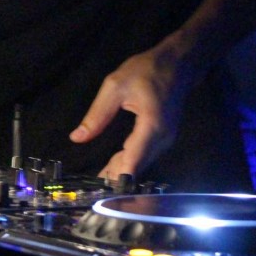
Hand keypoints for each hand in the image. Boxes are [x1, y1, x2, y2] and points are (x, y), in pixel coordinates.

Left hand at [69, 43, 193, 179]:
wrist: (179, 64)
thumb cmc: (146, 70)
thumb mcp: (114, 87)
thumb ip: (96, 115)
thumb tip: (77, 138)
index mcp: (151, 126)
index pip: (133, 161)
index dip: (118, 178)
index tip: (101, 191)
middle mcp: (162, 138)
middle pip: (137, 166)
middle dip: (115, 178)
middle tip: (92, 187)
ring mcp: (166, 139)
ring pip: (141, 162)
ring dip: (121, 170)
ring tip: (99, 179)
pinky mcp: (164, 137)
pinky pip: (145, 154)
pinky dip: (129, 161)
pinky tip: (113, 166)